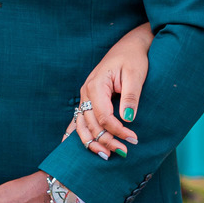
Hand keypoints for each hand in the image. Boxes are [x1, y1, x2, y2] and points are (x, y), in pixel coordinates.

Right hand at [65, 22, 150, 159]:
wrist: (129, 46)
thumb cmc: (134, 58)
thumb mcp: (136, 75)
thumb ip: (131, 97)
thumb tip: (128, 118)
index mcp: (96, 85)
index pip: (103, 116)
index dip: (117, 130)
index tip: (133, 139)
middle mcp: (86, 92)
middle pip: (91, 124)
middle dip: (106, 140)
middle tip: (123, 153)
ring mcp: (84, 96)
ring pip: (81, 125)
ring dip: (92, 142)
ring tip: (105, 156)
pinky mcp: (88, 99)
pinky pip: (78, 119)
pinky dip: (75, 133)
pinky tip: (68, 146)